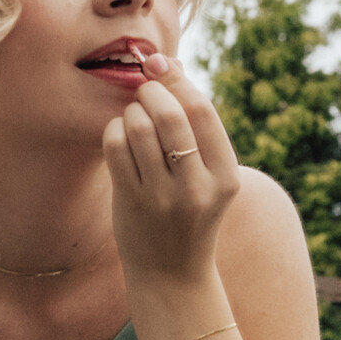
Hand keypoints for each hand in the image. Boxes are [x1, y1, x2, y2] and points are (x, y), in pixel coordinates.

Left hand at [103, 52, 241, 285]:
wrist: (173, 276)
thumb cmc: (189, 213)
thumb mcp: (208, 176)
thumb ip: (195, 127)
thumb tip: (168, 64)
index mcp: (226, 176)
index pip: (203, 111)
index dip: (177, 80)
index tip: (160, 65)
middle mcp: (198, 188)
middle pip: (170, 115)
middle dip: (151, 91)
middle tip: (144, 91)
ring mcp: (163, 198)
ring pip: (138, 128)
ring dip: (131, 112)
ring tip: (133, 117)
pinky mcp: (132, 204)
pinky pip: (115, 147)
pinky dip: (114, 131)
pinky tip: (119, 137)